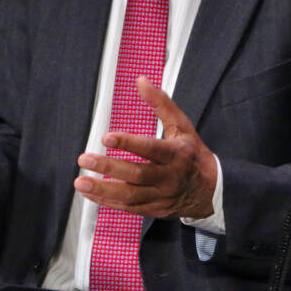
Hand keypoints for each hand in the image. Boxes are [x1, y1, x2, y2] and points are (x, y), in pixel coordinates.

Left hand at [74, 76, 216, 219]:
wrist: (210, 189)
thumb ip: (160, 103)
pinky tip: (91, 193)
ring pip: (130, 195)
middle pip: (136, 174)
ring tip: (81, 181)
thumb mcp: (181, 125)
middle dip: (108, 166)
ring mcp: (161, 195)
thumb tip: (141, 81)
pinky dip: (107, 201)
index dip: (128, 143)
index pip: (150, 148)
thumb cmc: (191, 153)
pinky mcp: (154, 209)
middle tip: (84, 159)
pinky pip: (128, 208)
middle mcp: (168, 176)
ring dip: (103, 189)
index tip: (107, 137)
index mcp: (176, 154)